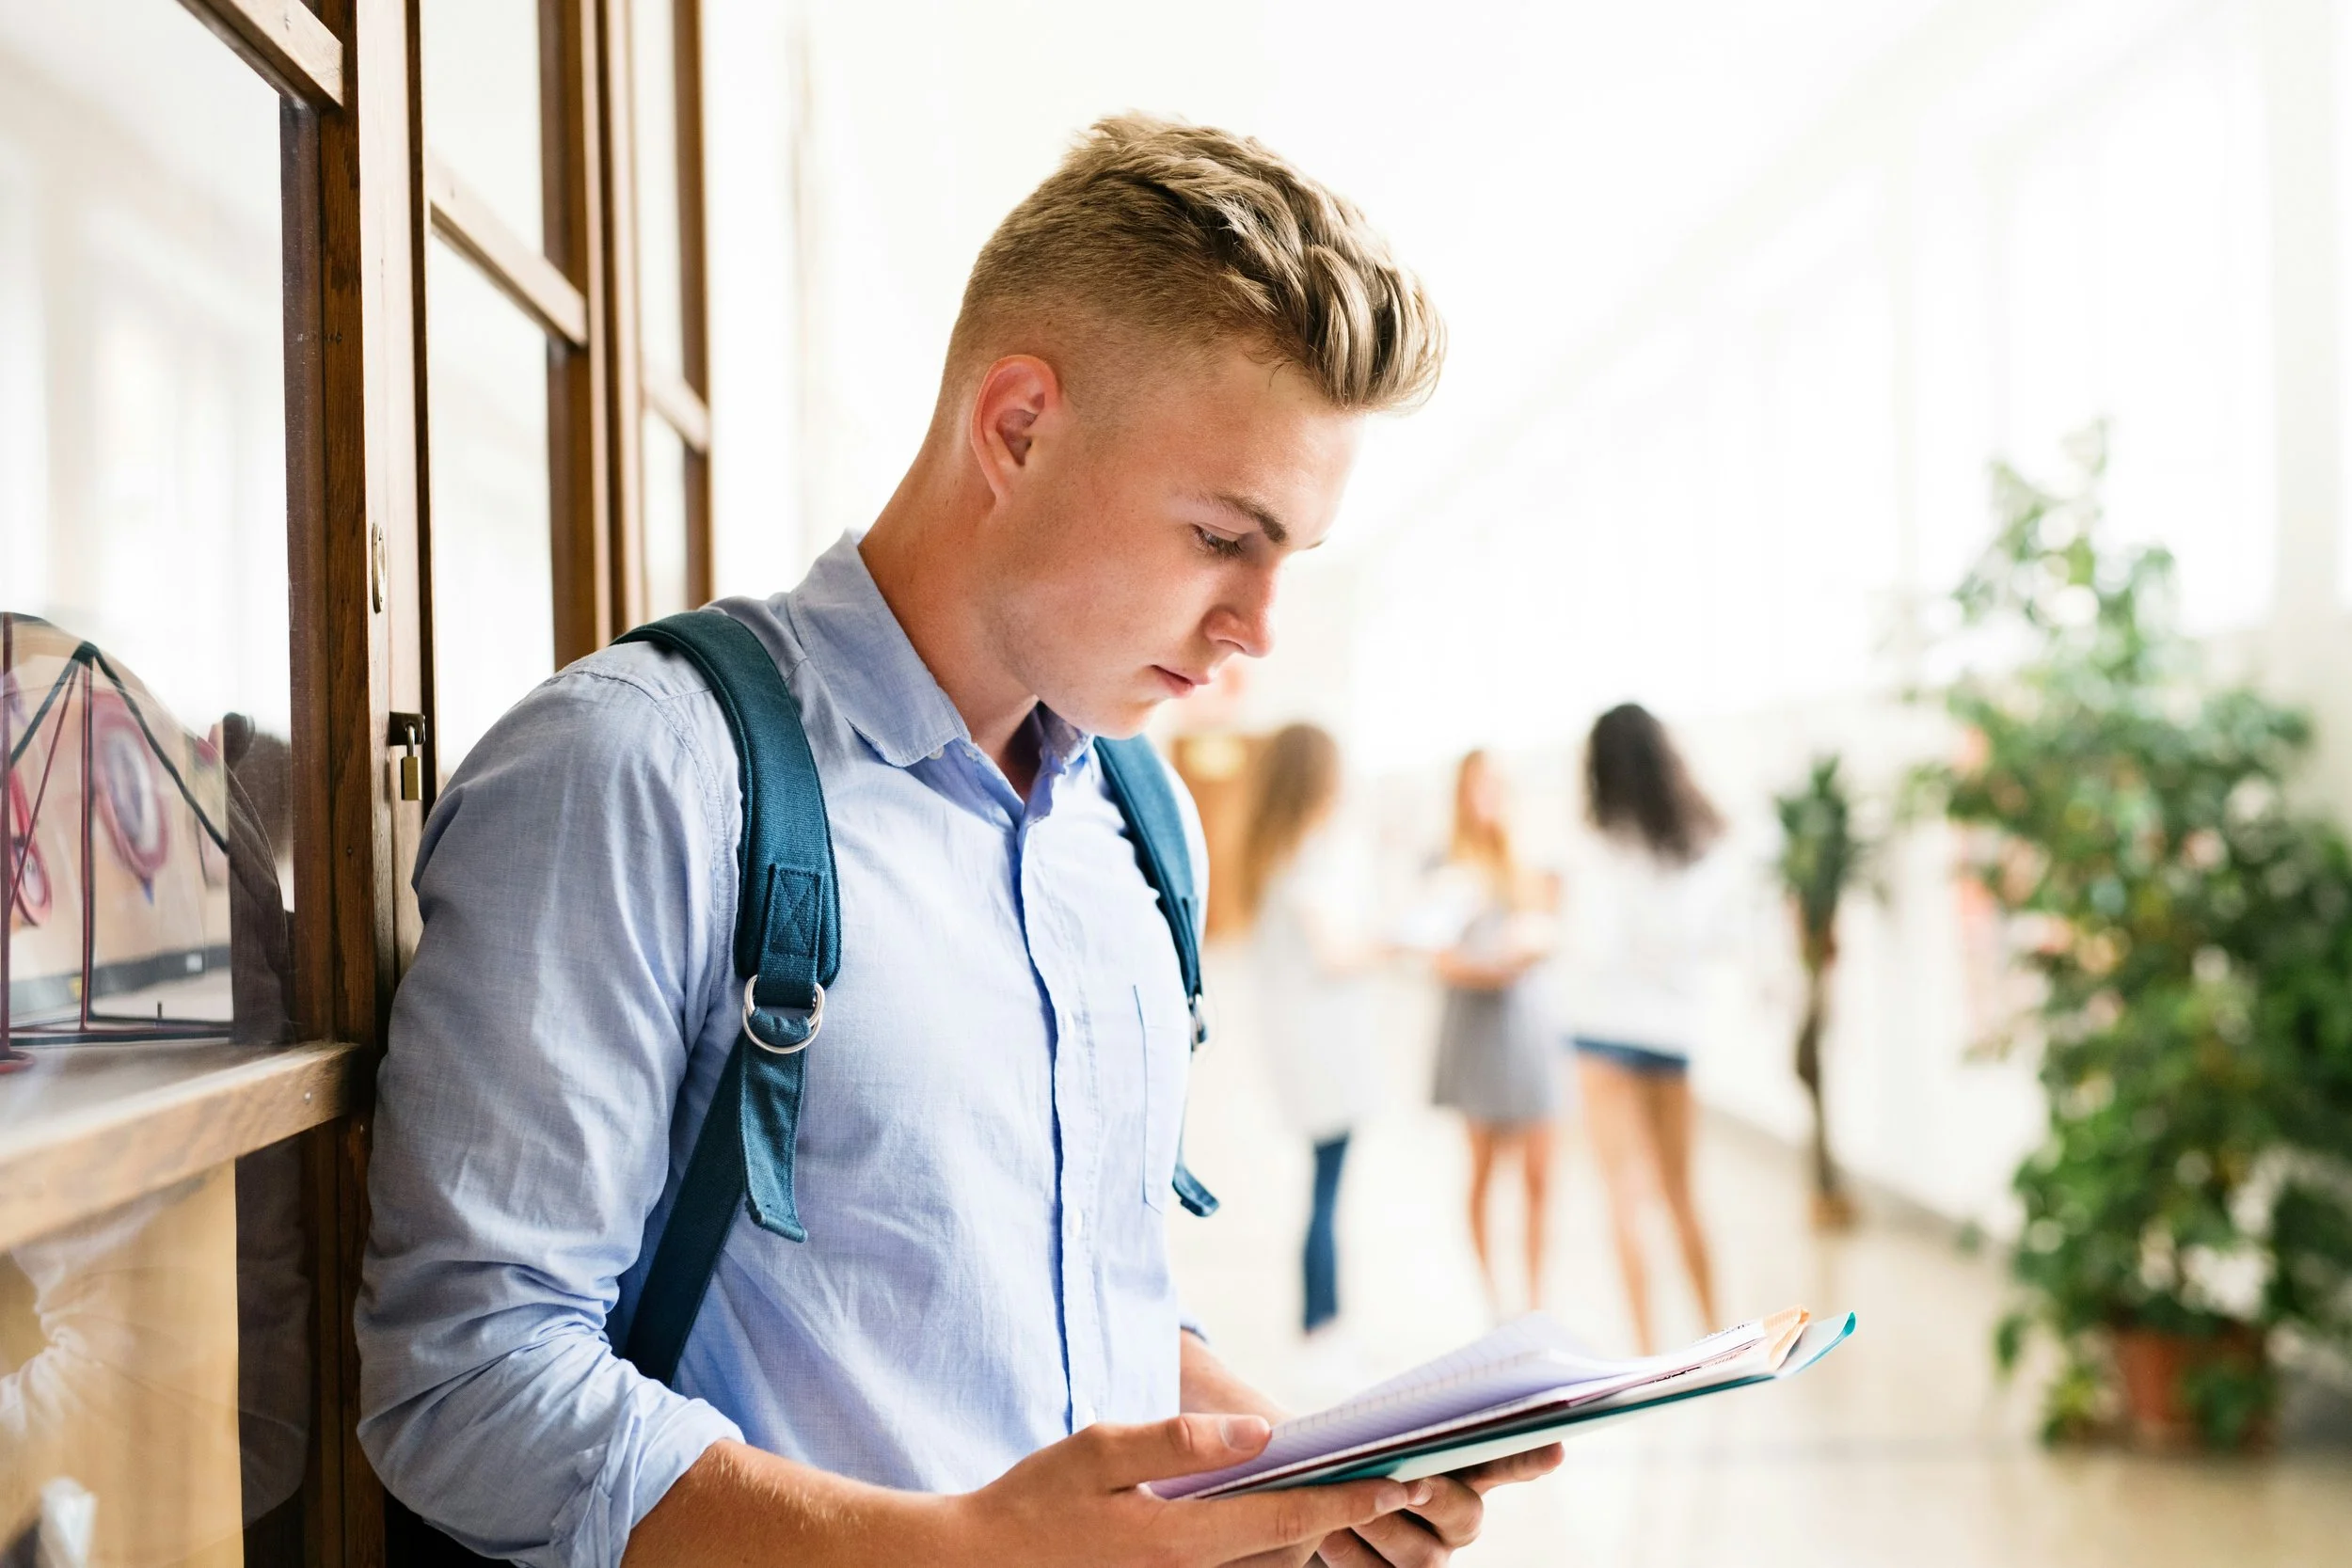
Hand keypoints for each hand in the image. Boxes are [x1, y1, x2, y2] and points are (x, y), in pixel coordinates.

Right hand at [953, 1413, 1431, 1567]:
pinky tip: (1273, 1511)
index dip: (1351, 1500)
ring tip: (1343, 1488)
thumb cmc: (1034, 1502)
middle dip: (1340, 1515)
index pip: (1289, 1520)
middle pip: (1290, 1549)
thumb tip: (1260, 1431)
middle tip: (1393, 1476)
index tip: (1403, 1480)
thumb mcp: (1099, 1450)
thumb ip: (1180, 1441)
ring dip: (1304, 1531)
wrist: (978, 1565)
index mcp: (1180, 1538)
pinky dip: (1265, 1544)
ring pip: (1266, 1563)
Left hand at [1311, 1446, 1563, 1566]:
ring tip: (1351, 1507)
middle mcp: (1456, 1520)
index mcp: (1464, 1472)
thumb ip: (1399, 1423)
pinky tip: (1327, 1533)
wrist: (1304, 1490)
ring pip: (1422, 1556)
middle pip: (1464, 1516)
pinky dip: (1351, 1555)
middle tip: (1411, 1481)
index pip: (1507, 1461)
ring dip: (1384, 1528)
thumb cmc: (1346, 1450)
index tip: (1555, 1446)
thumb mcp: (1369, 1432)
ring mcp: (1426, 1556)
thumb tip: (1420, 1398)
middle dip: (1437, 1497)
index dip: (1530, 1458)